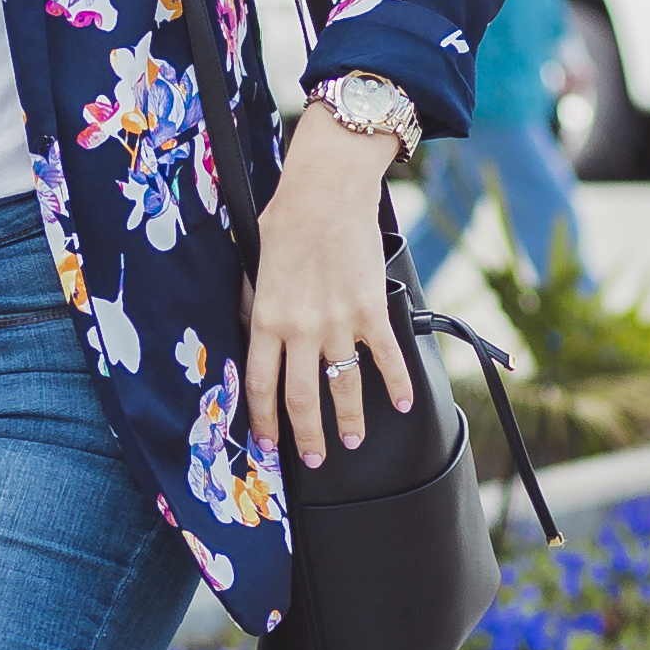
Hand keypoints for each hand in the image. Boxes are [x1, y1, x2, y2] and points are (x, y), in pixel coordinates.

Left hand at [244, 102, 404, 470]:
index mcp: (266, 318)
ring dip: (349, 422)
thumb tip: (249, 332)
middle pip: (302, 399)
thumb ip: (253, 304)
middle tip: (314, 459)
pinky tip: (401, 404)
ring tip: (352, 442)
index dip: (265, 422)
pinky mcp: (371, 310)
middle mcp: (301, 329)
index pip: (261, 386)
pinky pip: (387, 358)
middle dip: (307, 436)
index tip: (269, 445)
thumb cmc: (286, 220)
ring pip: (344, 388)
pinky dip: (397, 385)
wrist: (327, 190)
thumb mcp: (253, 264)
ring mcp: (338, 322)